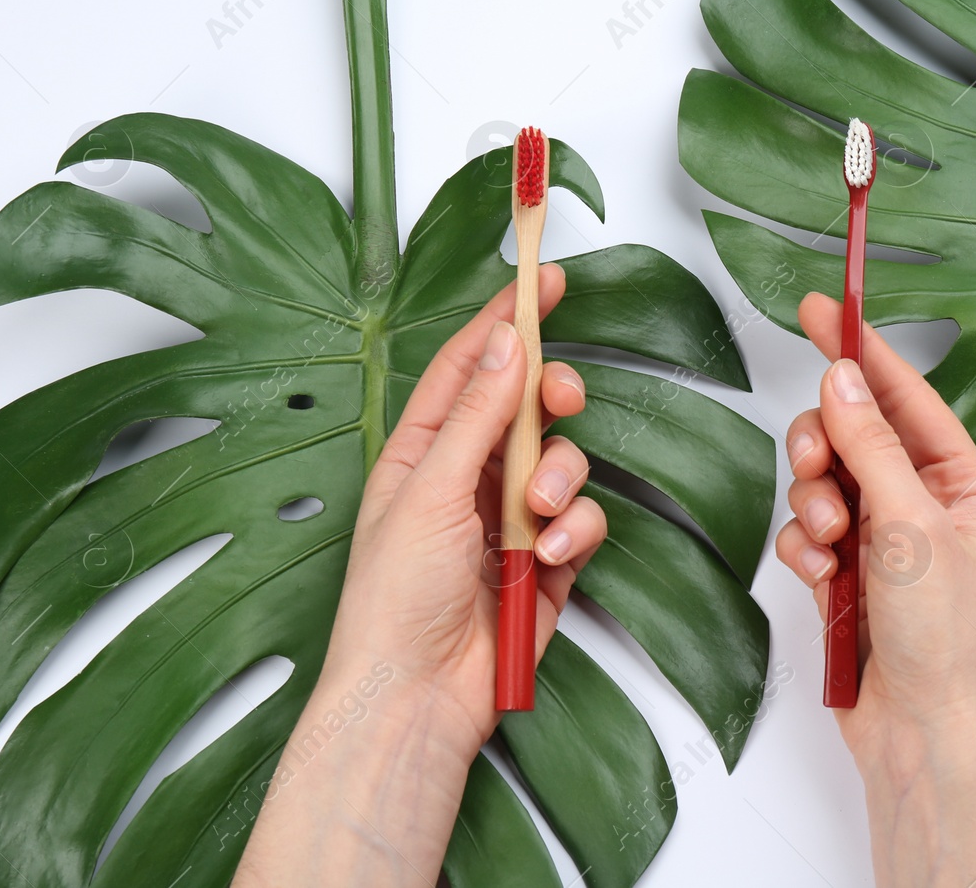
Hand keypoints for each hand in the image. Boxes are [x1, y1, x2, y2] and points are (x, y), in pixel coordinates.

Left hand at [234, 265, 605, 886]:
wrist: (416, 697)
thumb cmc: (394, 601)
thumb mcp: (430, 488)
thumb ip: (478, 413)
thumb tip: (506, 341)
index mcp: (423, 450)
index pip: (471, 367)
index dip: (506, 320)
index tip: (543, 278)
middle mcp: (468, 478)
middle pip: (528, 407)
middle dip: (551, 401)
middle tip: (558, 399)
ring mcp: (509, 520)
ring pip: (564, 463)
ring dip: (559, 481)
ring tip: (535, 516)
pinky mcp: (546, 563)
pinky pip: (580, 522)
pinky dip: (573, 534)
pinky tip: (547, 559)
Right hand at [776, 292, 975, 886]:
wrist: (927, 739)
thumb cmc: (949, 642)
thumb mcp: (911, 529)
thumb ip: (871, 447)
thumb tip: (843, 377)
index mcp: (964, 484)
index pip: (906, 397)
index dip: (861, 351)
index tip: (819, 308)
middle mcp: (926, 506)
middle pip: (853, 436)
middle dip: (825, 451)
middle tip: (818, 473)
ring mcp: (887, 543)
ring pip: (823, 485)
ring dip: (812, 508)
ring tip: (830, 547)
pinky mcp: (852, 579)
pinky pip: (807, 535)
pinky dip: (804, 551)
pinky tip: (821, 580)